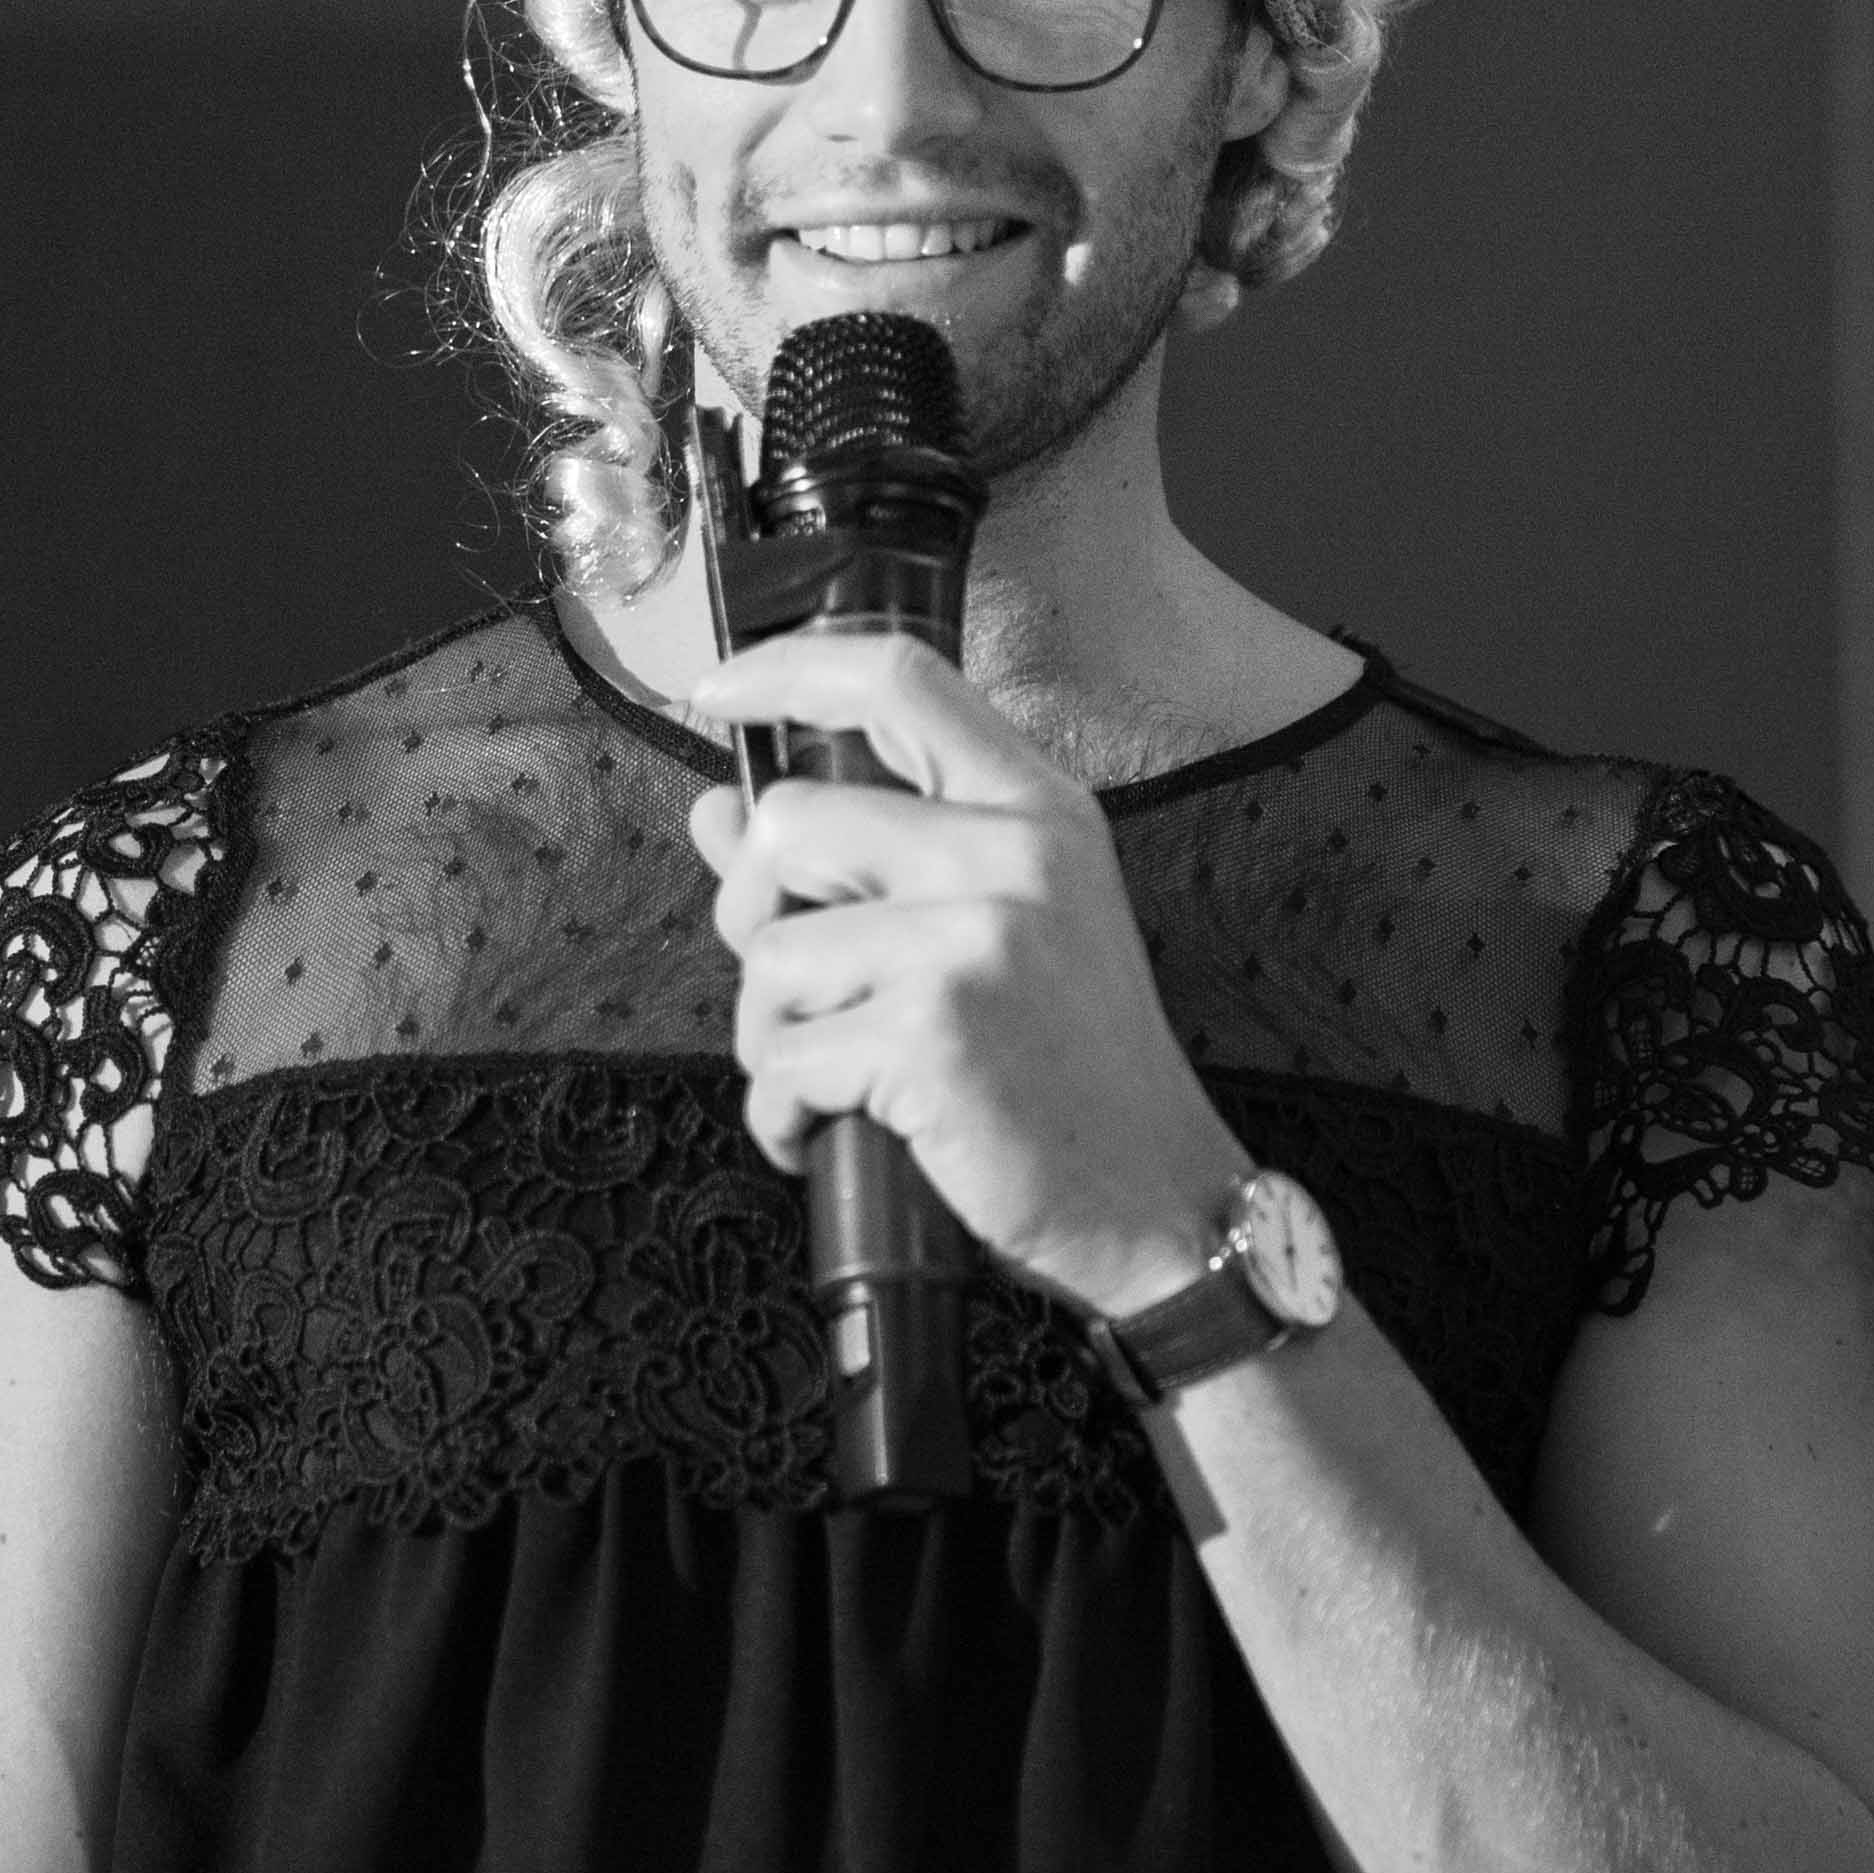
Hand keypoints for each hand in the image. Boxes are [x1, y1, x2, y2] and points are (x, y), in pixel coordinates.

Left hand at [684, 631, 1246, 1318]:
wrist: (1157, 1202)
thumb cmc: (1070, 1073)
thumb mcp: (996, 934)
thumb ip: (865, 861)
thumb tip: (721, 813)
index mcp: (1037, 810)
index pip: (897, 678)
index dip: (785, 670)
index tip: (715, 693)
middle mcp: (1012, 853)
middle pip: (792, 824)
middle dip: (752, 918)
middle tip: (795, 994)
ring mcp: (975, 938)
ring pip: (771, 953)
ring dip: (771, 1036)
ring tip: (835, 1079)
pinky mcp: (934, 1031)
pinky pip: (785, 1060)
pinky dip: (784, 1116)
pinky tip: (830, 1134)